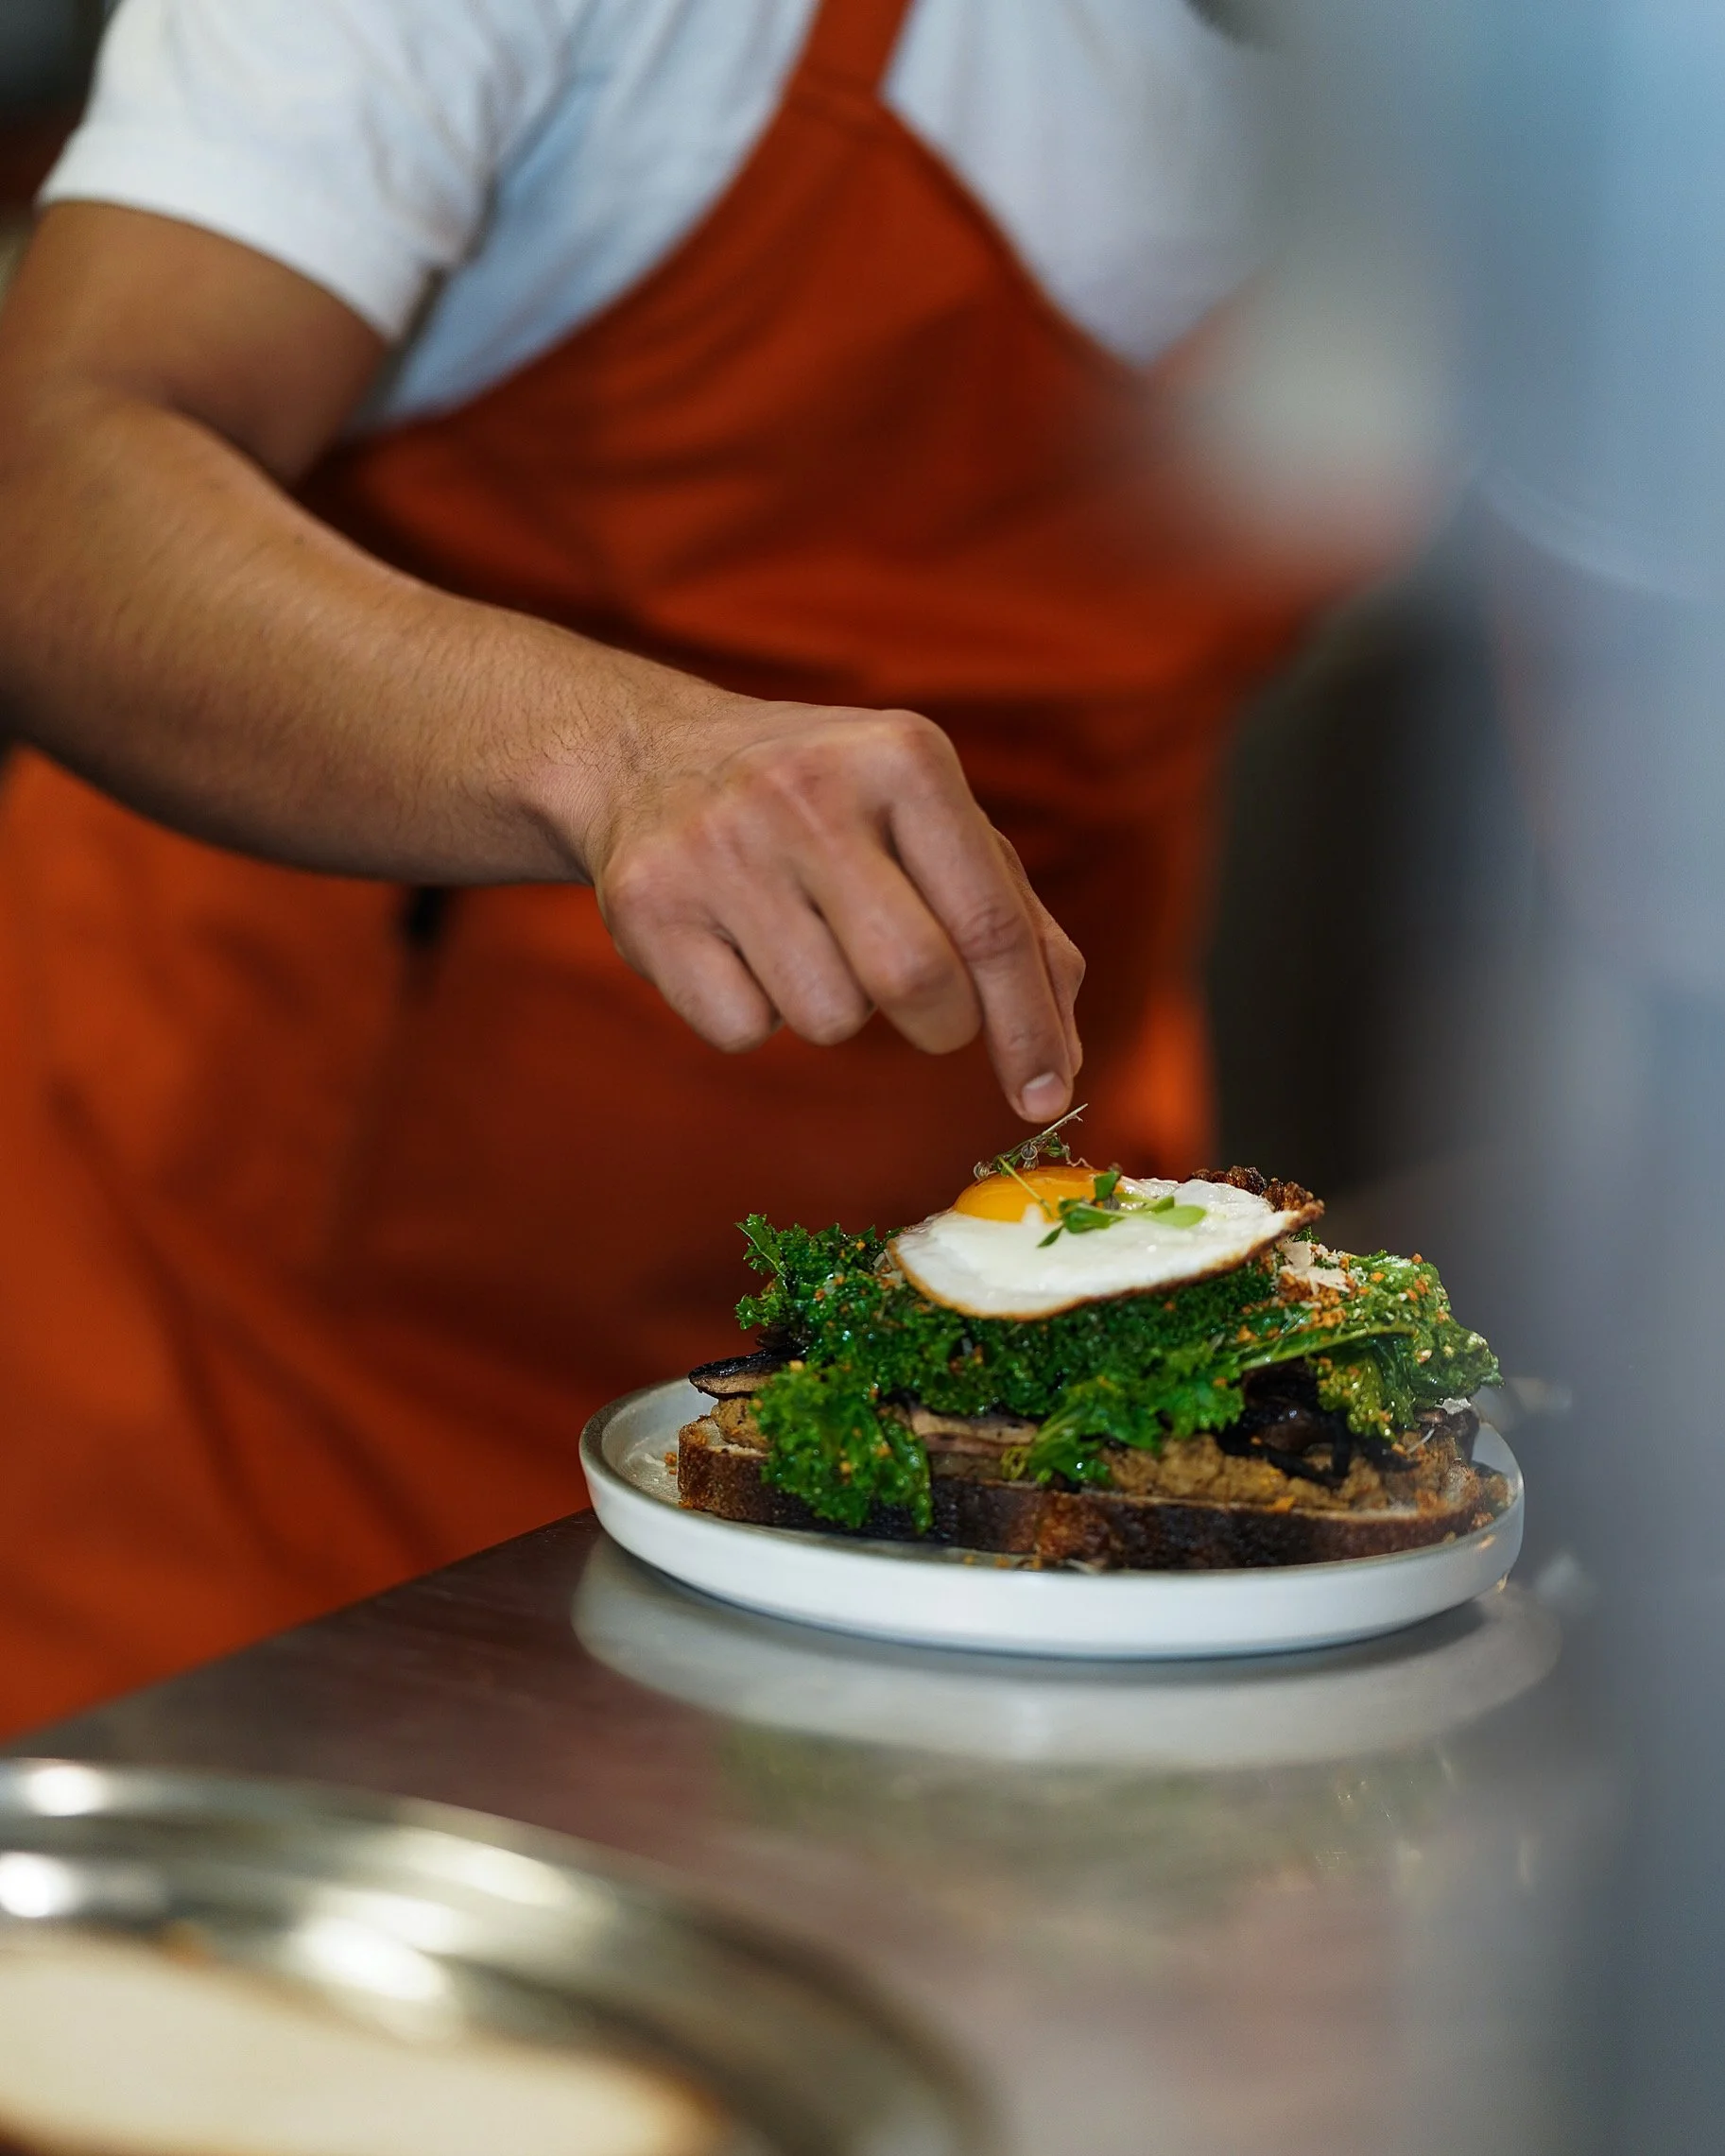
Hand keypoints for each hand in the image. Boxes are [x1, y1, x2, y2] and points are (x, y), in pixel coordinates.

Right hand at [562, 681, 1083, 1121]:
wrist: (649, 754)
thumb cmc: (831, 806)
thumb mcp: (931, 821)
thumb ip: (1014, 923)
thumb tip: (1059, 1058)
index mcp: (904, 759)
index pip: (991, 925)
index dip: (1028, 1028)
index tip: (1045, 1097)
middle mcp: (808, 792)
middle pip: (917, 983)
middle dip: (939, 1024)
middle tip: (922, 1005)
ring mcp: (719, 847)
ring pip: (829, 1019)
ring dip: (837, 1008)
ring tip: (804, 937)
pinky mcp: (649, 906)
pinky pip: (742, 1031)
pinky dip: (756, 1013)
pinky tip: (738, 945)